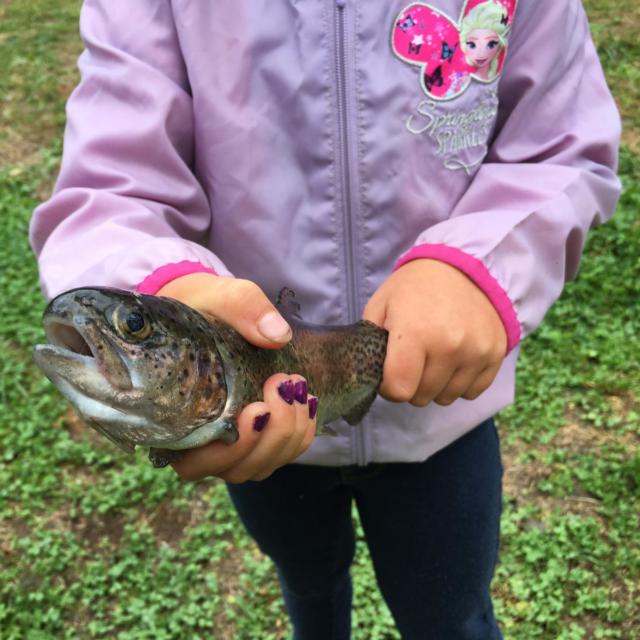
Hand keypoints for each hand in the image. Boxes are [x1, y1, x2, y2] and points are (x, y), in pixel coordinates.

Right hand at [156, 273, 316, 481]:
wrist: (208, 309)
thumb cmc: (203, 306)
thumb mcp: (218, 297)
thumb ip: (243, 308)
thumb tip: (278, 335)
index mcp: (173, 416)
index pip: (194, 462)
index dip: (230, 450)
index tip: (256, 410)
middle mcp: (197, 439)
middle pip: (236, 469)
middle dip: (272, 436)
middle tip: (283, 386)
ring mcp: (227, 441)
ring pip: (261, 465)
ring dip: (290, 434)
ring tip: (298, 388)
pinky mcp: (253, 435)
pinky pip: (280, 453)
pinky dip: (301, 434)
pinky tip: (307, 400)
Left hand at [363, 259, 506, 406]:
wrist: (465, 266)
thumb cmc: (415, 286)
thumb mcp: (381, 304)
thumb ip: (371, 342)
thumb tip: (371, 376)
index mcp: (415, 333)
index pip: (399, 390)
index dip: (388, 386)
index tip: (390, 371)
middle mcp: (449, 346)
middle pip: (421, 397)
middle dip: (411, 384)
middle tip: (412, 359)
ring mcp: (476, 352)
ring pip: (446, 398)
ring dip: (436, 385)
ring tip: (433, 357)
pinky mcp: (495, 356)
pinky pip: (472, 392)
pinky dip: (460, 383)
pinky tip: (454, 360)